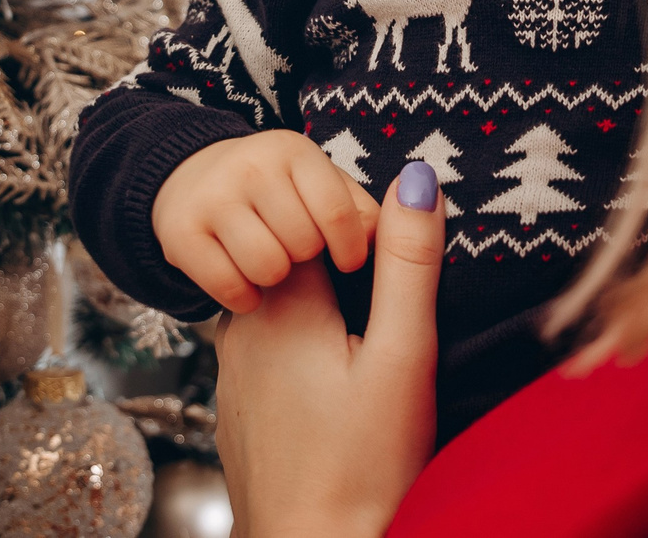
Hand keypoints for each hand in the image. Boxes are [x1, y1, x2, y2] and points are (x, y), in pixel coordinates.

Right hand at [153, 130, 382, 313]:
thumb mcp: (320, 184)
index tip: (348, 263)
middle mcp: (251, 165)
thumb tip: (416, 211)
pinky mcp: (180, 234)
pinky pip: (231, 289)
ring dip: (275, 279)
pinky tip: (245, 282)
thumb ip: (362, 208)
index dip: (350, 249)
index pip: (340, 214)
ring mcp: (212, 197)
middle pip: (304, 244)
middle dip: (306, 258)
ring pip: (269, 268)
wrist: (190, 177)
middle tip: (294, 250)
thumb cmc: (278, 192)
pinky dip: (244, 298)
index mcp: (294, 150)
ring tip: (272, 265)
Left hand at [217, 163, 445, 537]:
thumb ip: (408, 264)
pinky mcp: (237, 408)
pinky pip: (271, 354)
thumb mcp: (402, 357)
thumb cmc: (363, 468)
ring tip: (368, 360)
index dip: (366, 234)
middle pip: (299, 261)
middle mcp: (242, 326)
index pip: (320, 220)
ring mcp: (232, 370)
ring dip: (326, 317)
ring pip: (284, 308)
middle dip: (348, 274)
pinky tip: (337, 396)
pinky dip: (305, 357)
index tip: (399, 275)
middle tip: (391, 324)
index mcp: (281, 303)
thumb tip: (416, 178)